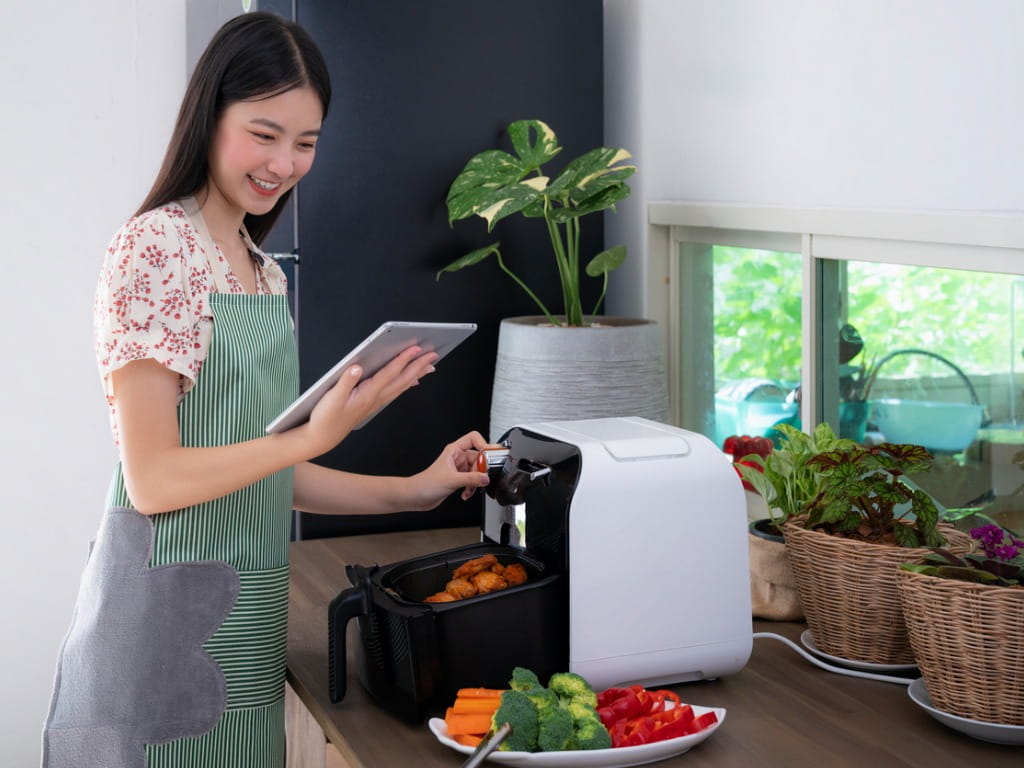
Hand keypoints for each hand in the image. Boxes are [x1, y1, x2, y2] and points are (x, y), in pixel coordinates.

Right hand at [301, 345, 438, 457]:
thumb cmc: (326, 417)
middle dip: (418, 365)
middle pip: (402, 379)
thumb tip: (356, 367)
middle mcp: (376, 398)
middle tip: (433, 354)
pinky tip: (412, 381)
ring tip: (430, 366)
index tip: (415, 348)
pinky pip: (396, 391)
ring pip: (402, 386)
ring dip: (417, 374)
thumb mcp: (331, 398)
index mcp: (367, 394)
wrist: (323, 437)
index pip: (389, 373)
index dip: (403, 359)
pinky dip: (407, 384)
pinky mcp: (373, 404)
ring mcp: (376, 402)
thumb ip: (345, 382)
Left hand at [408, 431, 501, 509]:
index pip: (474, 439)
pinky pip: (473, 480)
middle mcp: (458, 458)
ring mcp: (459, 469)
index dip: (484, 444)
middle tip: (482, 477)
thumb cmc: (426, 484)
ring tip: (470, 488)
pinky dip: (471, 488)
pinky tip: (465, 493)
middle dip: (481, 470)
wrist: (416, 496)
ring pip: (477, 471)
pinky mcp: (459, 479)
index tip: (491, 455)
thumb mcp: (451, 480)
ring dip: (476, 481)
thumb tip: (486, 478)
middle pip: (479, 458)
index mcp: (454, 450)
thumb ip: (471, 479)